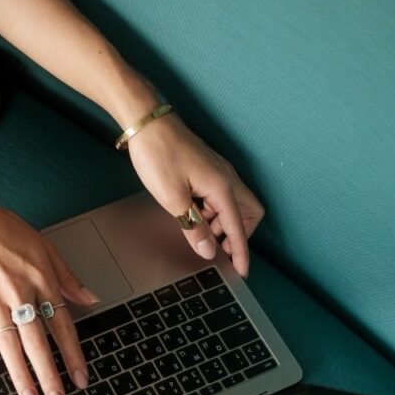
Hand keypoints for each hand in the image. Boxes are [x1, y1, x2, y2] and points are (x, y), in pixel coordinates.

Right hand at [0, 198, 97, 394]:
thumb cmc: (5, 229)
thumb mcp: (46, 248)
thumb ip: (68, 277)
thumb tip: (90, 299)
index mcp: (42, 281)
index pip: (62, 326)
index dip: (72, 354)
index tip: (80, 377)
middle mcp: (20, 293)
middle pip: (38, 341)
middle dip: (49, 374)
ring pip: (9, 344)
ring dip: (20, 374)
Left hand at [126, 114, 263, 276]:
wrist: (146, 121)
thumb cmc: (157, 154)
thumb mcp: (172, 198)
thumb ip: (193, 227)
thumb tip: (208, 251)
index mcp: (222, 187)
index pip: (239, 228)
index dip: (240, 253)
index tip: (241, 272)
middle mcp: (226, 178)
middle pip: (249, 213)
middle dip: (238, 233)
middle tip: (216, 247)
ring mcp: (218, 171)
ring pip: (234, 204)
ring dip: (222, 221)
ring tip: (197, 229)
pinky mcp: (207, 168)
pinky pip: (220, 195)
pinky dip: (212, 210)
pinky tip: (190, 212)